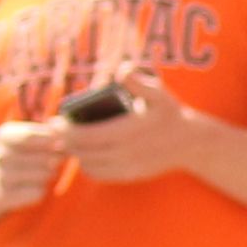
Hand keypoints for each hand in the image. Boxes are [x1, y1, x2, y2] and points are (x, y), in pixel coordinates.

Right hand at [0, 115, 78, 209]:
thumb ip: (48, 133)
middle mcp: (0, 155)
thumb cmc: (21, 154)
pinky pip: (36, 192)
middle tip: (60, 158)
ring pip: (41, 175)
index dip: (51, 140)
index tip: (62, 141)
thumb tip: (62, 132)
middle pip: (40, 158)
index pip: (30, 136)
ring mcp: (1, 177)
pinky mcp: (6, 196)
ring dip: (49, 173)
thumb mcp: (30, 137)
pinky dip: (41, 189)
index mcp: (4, 135)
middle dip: (55, 157)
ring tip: (48, 171)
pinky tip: (35, 185)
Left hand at [52, 93, 188, 185]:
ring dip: (74, 153)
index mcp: (127, 131)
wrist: (191, 143)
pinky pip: (99, 174)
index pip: (85, 135)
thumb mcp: (158, 93)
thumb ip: (137, 80)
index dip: (64, 130)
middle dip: (64, 141)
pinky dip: (87, 165)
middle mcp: (126, 152)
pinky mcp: (129, 176)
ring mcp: (128, 167)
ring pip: (87, 164)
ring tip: (68, 140)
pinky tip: (85, 154)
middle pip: (81, 151)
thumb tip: (121, 71)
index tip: (54, 121)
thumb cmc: (170, 114)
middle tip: (56, 130)